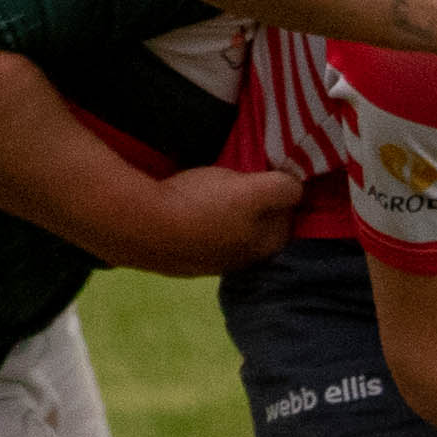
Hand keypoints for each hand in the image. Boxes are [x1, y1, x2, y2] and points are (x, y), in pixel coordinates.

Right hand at [123, 166, 302, 275]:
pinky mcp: (178, 256)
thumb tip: (296, 188)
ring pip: (228, 230)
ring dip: (225, 211)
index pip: (288, 217)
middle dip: (255, 205)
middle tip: (241, 177)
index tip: (270, 174)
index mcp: (265, 246)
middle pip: (258, 226)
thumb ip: (283, 190)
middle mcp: (241, 261)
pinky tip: (187, 201)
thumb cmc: (205, 207)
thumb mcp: (255, 192)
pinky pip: (198, 232)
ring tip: (212, 186)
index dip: (282, 194)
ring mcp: (208, 262)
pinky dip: (198, 217)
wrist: (141, 227)